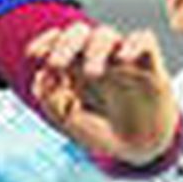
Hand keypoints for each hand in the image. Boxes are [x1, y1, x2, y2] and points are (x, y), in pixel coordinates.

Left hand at [27, 22, 178, 164]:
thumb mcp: (69, 121)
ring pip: (106, 34)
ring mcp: (122, 60)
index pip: (58, 41)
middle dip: (65, 43)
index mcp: (74, 67)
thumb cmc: (101, 131)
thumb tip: (41, 76)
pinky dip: (133, 43)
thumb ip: (50, 101)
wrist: (137, 149)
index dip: (45, 41)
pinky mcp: (149, 66)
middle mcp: (97, 58)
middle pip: (79, 32)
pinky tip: (122, 59)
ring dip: (95, 48)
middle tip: (57, 64)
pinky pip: (144, 40)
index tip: (33, 54)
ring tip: (92, 73)